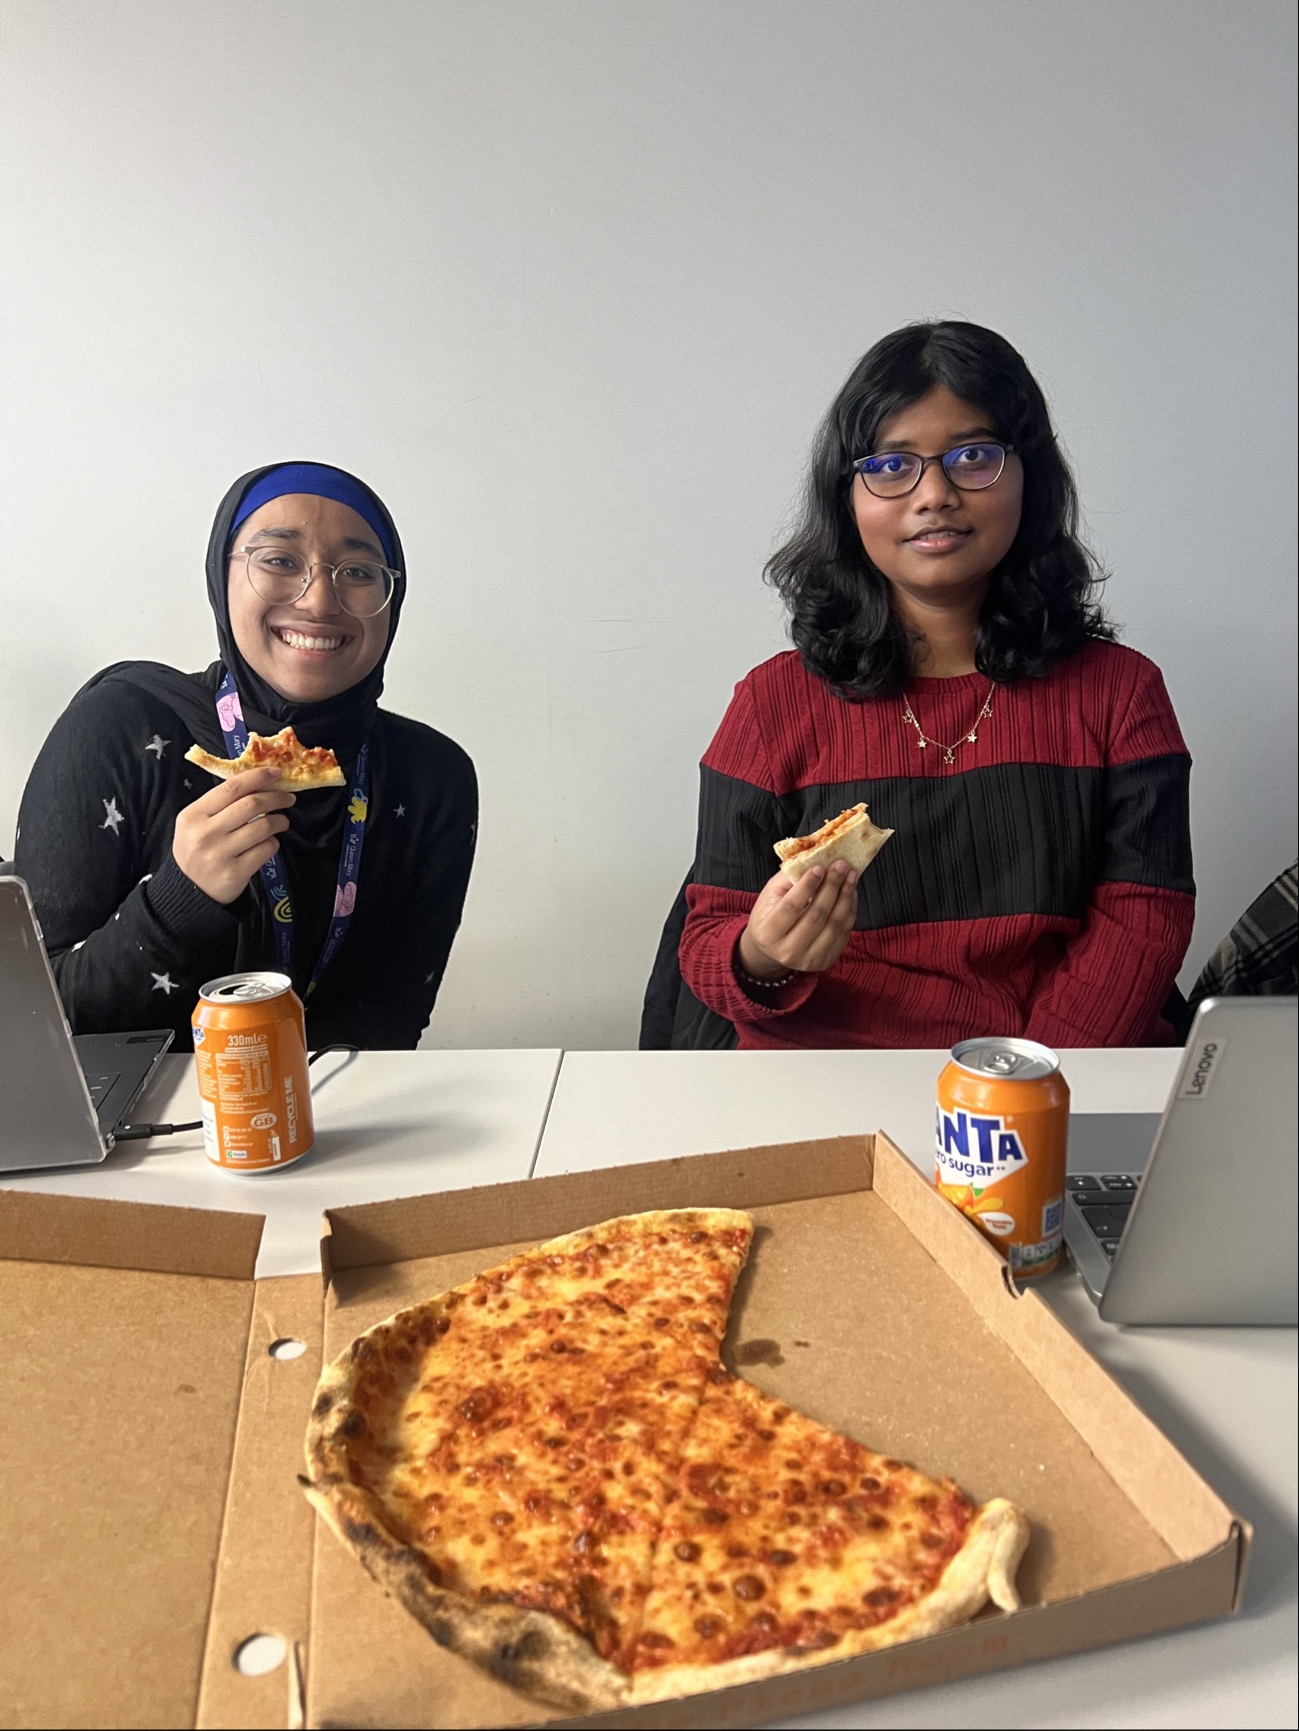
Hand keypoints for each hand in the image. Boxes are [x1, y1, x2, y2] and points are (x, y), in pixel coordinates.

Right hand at [172, 768, 295, 904]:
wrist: (189, 891)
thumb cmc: (196, 851)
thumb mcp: (195, 824)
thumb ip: (219, 805)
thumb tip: (258, 784)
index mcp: (194, 815)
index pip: (231, 788)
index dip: (258, 777)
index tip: (276, 773)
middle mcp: (206, 833)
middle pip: (251, 804)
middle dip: (276, 798)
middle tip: (287, 799)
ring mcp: (221, 854)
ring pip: (263, 827)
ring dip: (279, 821)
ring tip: (282, 822)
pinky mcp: (236, 873)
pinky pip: (266, 850)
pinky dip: (273, 843)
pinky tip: (269, 843)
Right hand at [737, 861, 858, 979]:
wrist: (770, 950)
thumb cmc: (769, 916)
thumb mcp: (770, 896)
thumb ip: (789, 879)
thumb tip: (816, 859)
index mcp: (768, 932)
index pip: (791, 907)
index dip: (807, 886)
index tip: (820, 866)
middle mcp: (787, 951)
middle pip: (816, 916)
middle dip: (832, 887)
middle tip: (842, 866)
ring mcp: (808, 960)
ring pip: (834, 926)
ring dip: (846, 897)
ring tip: (851, 876)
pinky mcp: (824, 962)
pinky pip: (843, 934)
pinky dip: (850, 911)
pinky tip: (851, 894)